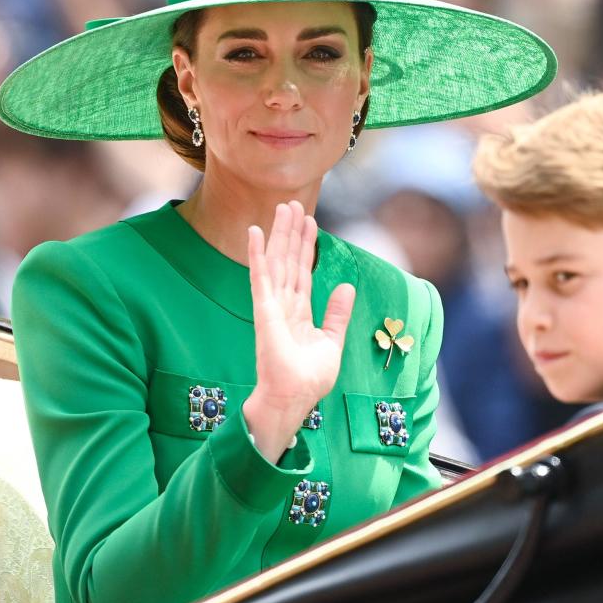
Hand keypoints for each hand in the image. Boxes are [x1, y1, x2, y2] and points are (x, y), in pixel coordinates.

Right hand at [243, 201, 354, 462]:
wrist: (294, 399)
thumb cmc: (308, 380)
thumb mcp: (332, 342)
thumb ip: (337, 314)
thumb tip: (347, 287)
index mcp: (299, 313)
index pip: (302, 272)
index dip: (306, 247)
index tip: (309, 222)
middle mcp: (284, 305)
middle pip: (289, 261)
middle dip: (291, 233)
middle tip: (292, 204)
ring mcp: (272, 306)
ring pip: (277, 262)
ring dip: (279, 234)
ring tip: (282, 207)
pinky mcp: (264, 310)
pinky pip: (260, 277)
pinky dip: (257, 254)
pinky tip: (255, 232)